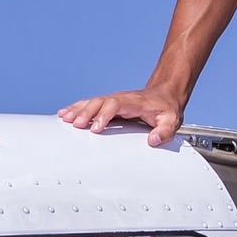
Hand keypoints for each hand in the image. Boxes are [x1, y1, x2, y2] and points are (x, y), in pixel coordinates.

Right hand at [57, 85, 185, 146]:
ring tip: (64, 117)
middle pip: (99, 102)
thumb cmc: (167, 109)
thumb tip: (153, 140)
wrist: (165, 95)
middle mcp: (121, 99)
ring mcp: (114, 100)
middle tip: (76, 124)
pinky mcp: (109, 104)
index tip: (96, 128)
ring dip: (78, 109)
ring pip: (92, 101)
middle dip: (86, 112)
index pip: (115, 104)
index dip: (104, 115)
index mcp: (134, 102)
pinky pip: (91, 104)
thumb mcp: (172, 121)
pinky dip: (77, 108)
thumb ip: (164, 131)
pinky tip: (66, 113)